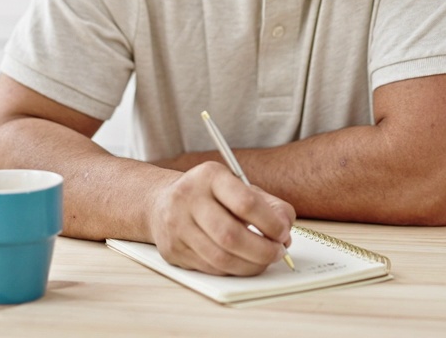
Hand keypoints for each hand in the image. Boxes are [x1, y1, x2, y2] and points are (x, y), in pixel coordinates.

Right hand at [147, 162, 294, 275]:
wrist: (160, 202)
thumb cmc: (208, 195)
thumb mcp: (237, 186)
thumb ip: (267, 204)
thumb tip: (285, 228)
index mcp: (209, 176)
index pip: (246, 203)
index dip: (270, 223)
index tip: (282, 232)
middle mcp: (188, 199)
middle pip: (231, 236)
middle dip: (263, 250)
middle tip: (278, 252)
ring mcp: (177, 226)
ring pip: (221, 258)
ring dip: (251, 265)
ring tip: (265, 260)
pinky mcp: (173, 251)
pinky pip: (211, 268)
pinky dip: (234, 270)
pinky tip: (244, 263)